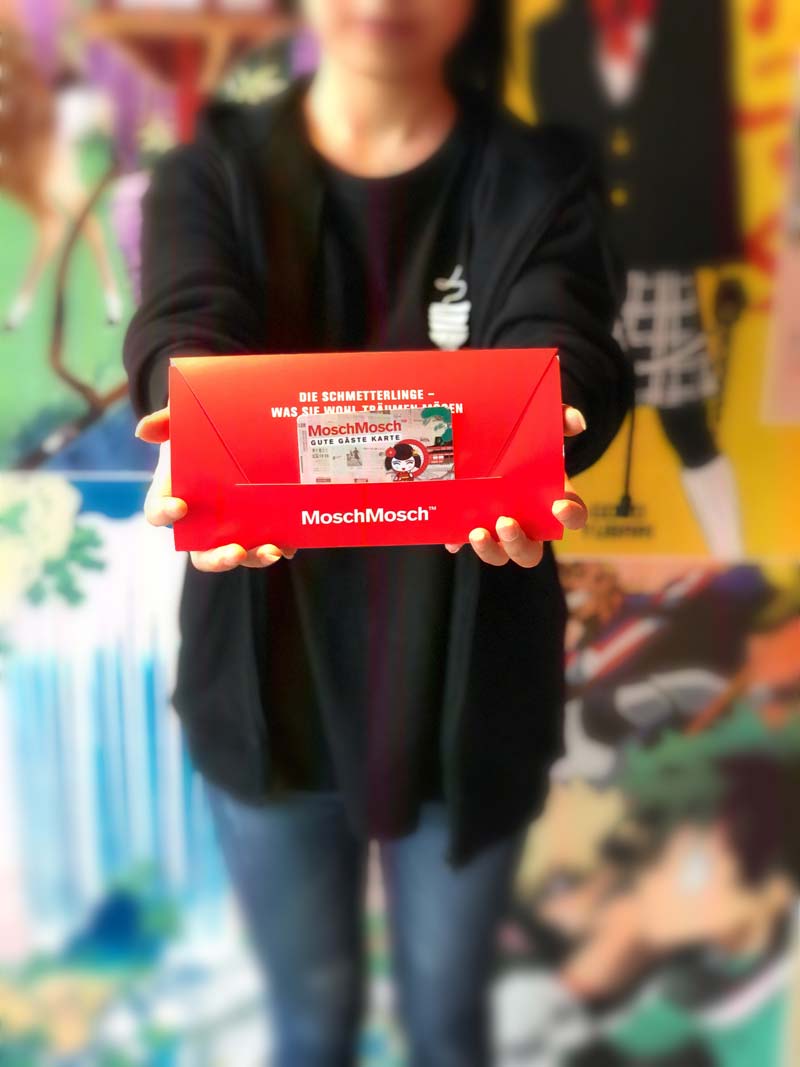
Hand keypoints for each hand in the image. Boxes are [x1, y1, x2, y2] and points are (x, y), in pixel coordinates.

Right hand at [136, 406, 296, 572]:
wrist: (232, 433)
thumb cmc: (199, 434)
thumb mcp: (184, 422)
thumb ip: (166, 422)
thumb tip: (143, 430)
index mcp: (173, 497)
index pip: (158, 513)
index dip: (165, 513)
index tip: (181, 507)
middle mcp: (199, 523)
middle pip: (200, 554)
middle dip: (217, 558)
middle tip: (235, 552)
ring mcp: (229, 529)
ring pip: (236, 554)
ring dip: (254, 558)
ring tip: (273, 551)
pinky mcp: (256, 528)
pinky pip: (265, 544)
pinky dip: (280, 547)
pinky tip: (291, 544)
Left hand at [444, 405, 587, 567]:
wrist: (489, 439)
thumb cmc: (525, 439)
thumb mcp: (542, 423)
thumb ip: (561, 418)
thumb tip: (576, 421)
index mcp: (551, 500)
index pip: (572, 516)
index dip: (571, 517)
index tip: (559, 507)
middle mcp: (527, 522)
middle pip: (530, 552)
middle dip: (519, 543)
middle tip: (506, 521)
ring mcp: (498, 528)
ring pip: (500, 554)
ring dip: (490, 550)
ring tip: (477, 532)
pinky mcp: (472, 525)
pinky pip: (464, 543)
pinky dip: (458, 542)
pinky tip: (452, 538)